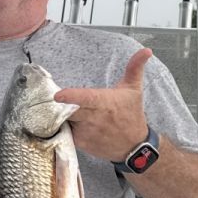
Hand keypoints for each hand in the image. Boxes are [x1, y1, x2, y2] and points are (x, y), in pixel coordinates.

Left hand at [53, 48, 152, 162]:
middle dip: (59, 106)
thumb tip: (146, 50)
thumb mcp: (134, 90)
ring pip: (65, 121)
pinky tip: (67, 122)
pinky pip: (65, 132)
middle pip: (69, 110)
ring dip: (60, 115)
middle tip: (52, 101)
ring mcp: (86, 132)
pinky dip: (63, 127)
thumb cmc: (132, 115)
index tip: (57, 95)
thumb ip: (135, 68)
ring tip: (60, 110)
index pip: (86, 99)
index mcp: (104, 102)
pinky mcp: (81, 143)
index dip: (71, 96)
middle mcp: (94, 118)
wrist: (134, 147)